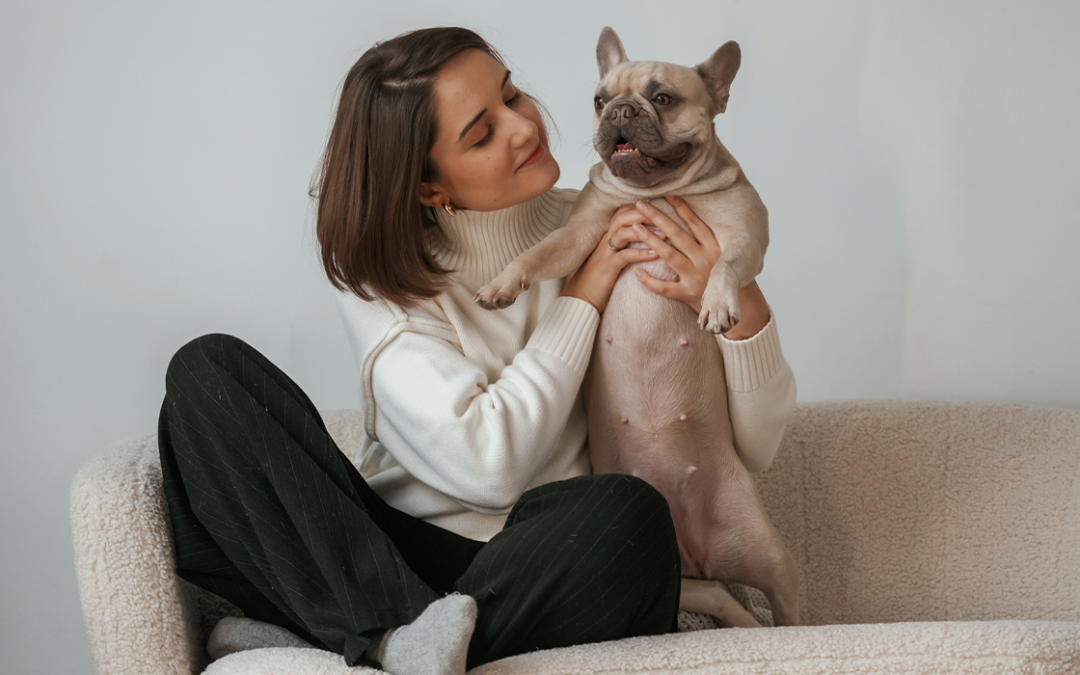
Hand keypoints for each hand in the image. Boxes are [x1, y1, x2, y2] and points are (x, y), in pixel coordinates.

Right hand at [560, 217, 658, 312]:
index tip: (658, 209)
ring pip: (622, 233)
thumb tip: (644, 241)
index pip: (622, 213)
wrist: (581, 298)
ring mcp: (605, 253)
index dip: (639, 209)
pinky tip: (655, 255)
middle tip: (665, 218)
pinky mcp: (606, 267)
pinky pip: (624, 256)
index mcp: (609, 237)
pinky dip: (640, 253)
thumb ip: (624, 247)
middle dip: (644, 214)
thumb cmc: (600, 280)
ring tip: (664, 235)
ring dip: (645, 232)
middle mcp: (606, 241)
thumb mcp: (612, 258)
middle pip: (622, 217)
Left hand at [628, 196, 721, 313]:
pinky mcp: (687, 294)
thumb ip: (706, 240)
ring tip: (635, 228)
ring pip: (669, 256)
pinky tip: (637, 272)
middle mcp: (705, 259)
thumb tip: (688, 215)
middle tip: (640, 205)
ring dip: (650, 241)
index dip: (680, 208)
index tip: (666, 194)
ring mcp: (696, 277)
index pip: (695, 223)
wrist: (733, 306)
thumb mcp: (722, 254)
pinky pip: (665, 287)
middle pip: (677, 235)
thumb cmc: (724, 276)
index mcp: (714, 247)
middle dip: (658, 218)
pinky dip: (650, 281)